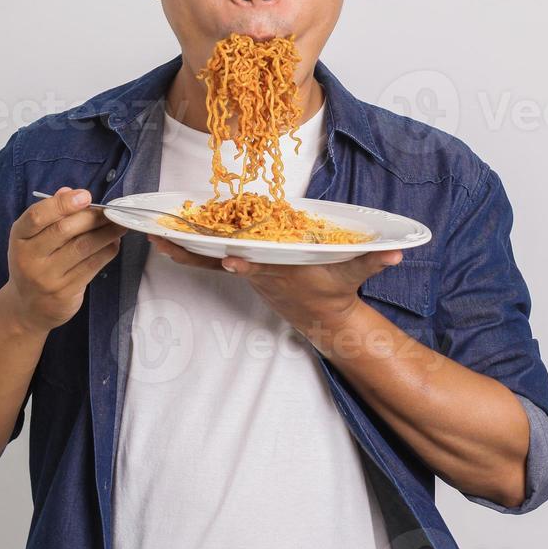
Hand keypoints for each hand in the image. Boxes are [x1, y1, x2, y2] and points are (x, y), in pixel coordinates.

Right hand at [7, 186, 126, 331]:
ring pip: (83, 248)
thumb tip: (70, 191)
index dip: (62, 204)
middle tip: (110, 211)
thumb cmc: (34, 263)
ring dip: (106, 233)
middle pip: (64, 230)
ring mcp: (47, 277)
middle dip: (92, 217)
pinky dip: (107, 250)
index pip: (37, 216)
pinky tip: (114, 242)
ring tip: (120, 224)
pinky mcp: (65, 292)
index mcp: (19, 238)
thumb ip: (50, 214)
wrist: (28, 308)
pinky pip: (92, 266)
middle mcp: (29, 258)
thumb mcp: (33, 238)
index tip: (85, 196)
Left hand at [146, 234, 401, 334]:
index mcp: (282, 270)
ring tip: (150, 235)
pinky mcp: (239, 267)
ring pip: (207, 260)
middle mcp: (257, 270)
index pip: (261, 267)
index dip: (246, 264)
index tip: (232, 258)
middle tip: (163, 240)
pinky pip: (207, 259)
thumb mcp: (355, 273)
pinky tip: (162, 239)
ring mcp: (245, 269)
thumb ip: (374, 260)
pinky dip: (186, 250)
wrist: (320, 313)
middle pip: (222, 259)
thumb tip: (397, 253)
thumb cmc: (335, 289)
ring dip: (180, 249)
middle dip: (194, 252)